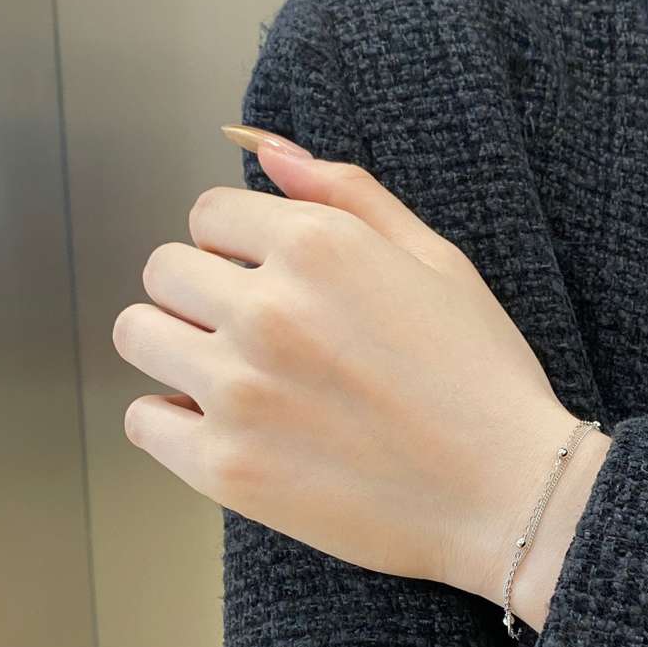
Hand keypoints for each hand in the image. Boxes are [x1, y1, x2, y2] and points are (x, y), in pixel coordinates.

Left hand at [112, 127, 580, 596]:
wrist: (508, 496)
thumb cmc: (484, 380)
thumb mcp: (439, 264)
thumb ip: (350, 195)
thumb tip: (267, 150)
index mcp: (318, 247)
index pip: (208, 215)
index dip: (238, 247)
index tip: (270, 284)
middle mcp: (266, 310)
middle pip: (165, 270)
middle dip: (203, 293)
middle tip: (257, 337)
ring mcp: (240, 391)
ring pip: (139, 334)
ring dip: (176, 347)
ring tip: (233, 379)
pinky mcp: (227, 468)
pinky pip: (143, 420)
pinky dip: (172, 421)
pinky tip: (225, 428)